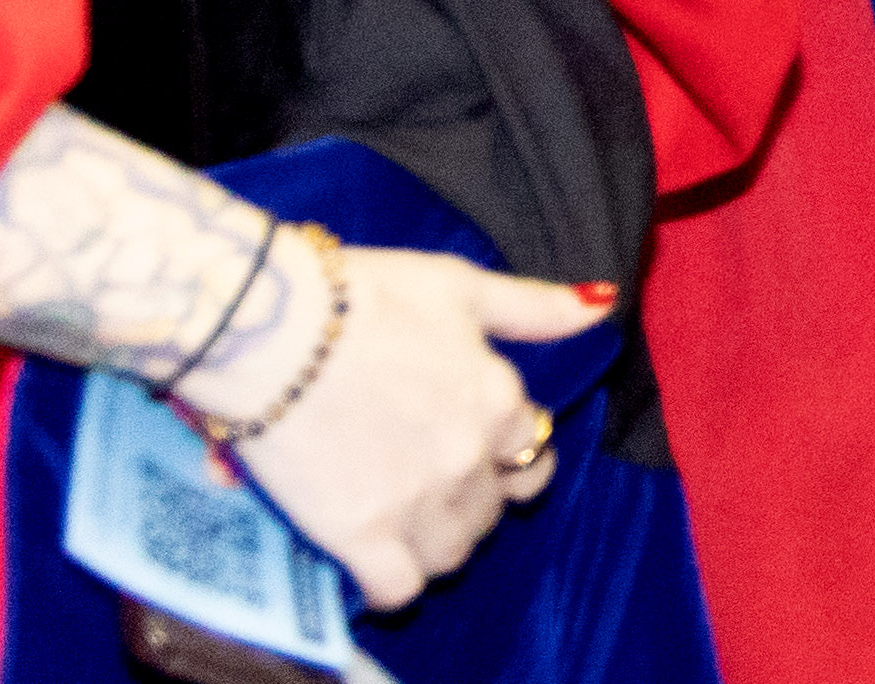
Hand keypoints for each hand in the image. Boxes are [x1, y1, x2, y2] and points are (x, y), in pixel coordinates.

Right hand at [187, 233, 612, 612]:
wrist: (271, 329)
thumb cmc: (363, 297)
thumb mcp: (460, 286)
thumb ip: (534, 307)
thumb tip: (603, 303)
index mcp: (497, 398)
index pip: (531, 453)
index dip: (506, 457)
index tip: (477, 452)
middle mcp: (469, 455)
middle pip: (491, 509)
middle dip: (470, 500)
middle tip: (428, 484)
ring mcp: (416, 499)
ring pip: (453, 552)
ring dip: (436, 543)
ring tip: (404, 522)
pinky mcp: (359, 532)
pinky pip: (399, 588)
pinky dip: (393, 584)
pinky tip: (375, 561)